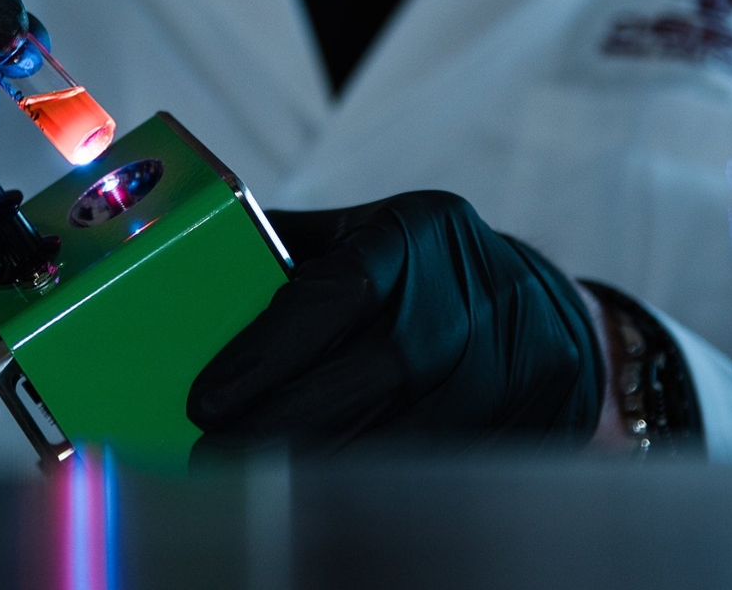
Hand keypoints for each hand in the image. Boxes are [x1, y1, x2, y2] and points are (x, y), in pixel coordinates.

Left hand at [188, 191, 603, 457]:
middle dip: (272, 429)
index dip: (263, 356)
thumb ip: (288, 248)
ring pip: (389, 440)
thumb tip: (188, 268)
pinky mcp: (517, 426)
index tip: (204, 402)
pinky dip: (365, 487)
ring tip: (245, 484)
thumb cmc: (425, 268)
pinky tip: (314, 498)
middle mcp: (458, 303)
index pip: (329, 298)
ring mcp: (496, 371)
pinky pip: (425, 470)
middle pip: (357, 383)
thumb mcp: (368, 233)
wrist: (542, 312)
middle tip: (208, 458)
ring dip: (312, 468)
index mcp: (410, 239)